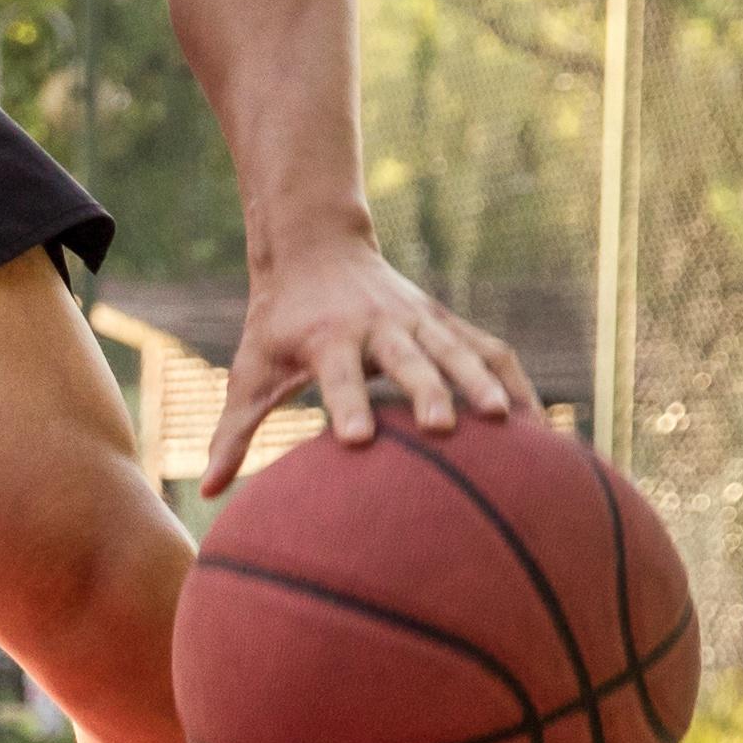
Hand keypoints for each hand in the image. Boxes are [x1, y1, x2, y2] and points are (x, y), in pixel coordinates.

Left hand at [204, 238, 535, 495]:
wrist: (315, 252)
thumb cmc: (277, 325)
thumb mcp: (249, 371)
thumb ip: (232, 432)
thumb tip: (207, 490)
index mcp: (327, 339)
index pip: (339, 376)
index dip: (348, 405)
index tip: (357, 441)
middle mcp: (379, 326)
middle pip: (407, 361)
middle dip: (426, 392)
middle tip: (443, 430)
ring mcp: (418, 321)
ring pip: (457, 350)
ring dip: (481, 383)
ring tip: (509, 425)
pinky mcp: (444, 322)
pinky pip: (486, 349)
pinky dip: (511, 378)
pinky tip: (535, 421)